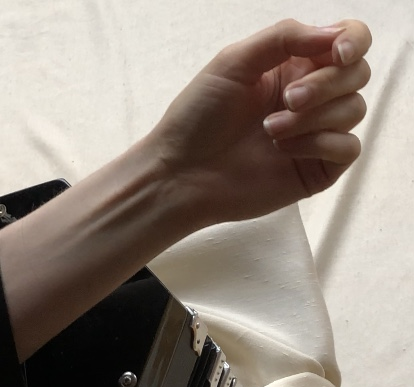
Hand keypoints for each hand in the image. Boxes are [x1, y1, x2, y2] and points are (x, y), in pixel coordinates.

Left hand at [149, 19, 370, 223]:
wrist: (184, 172)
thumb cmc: (200, 116)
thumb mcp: (234, 62)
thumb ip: (284, 38)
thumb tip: (336, 34)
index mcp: (291, 68)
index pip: (346, 42)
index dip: (353, 41)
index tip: (337, 53)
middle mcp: (309, 99)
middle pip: (356, 76)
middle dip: (325, 84)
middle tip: (287, 99)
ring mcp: (314, 134)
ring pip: (353, 110)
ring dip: (313, 117)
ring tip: (270, 131)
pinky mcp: (316, 169)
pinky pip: (348, 148)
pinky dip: (319, 144)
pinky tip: (283, 150)